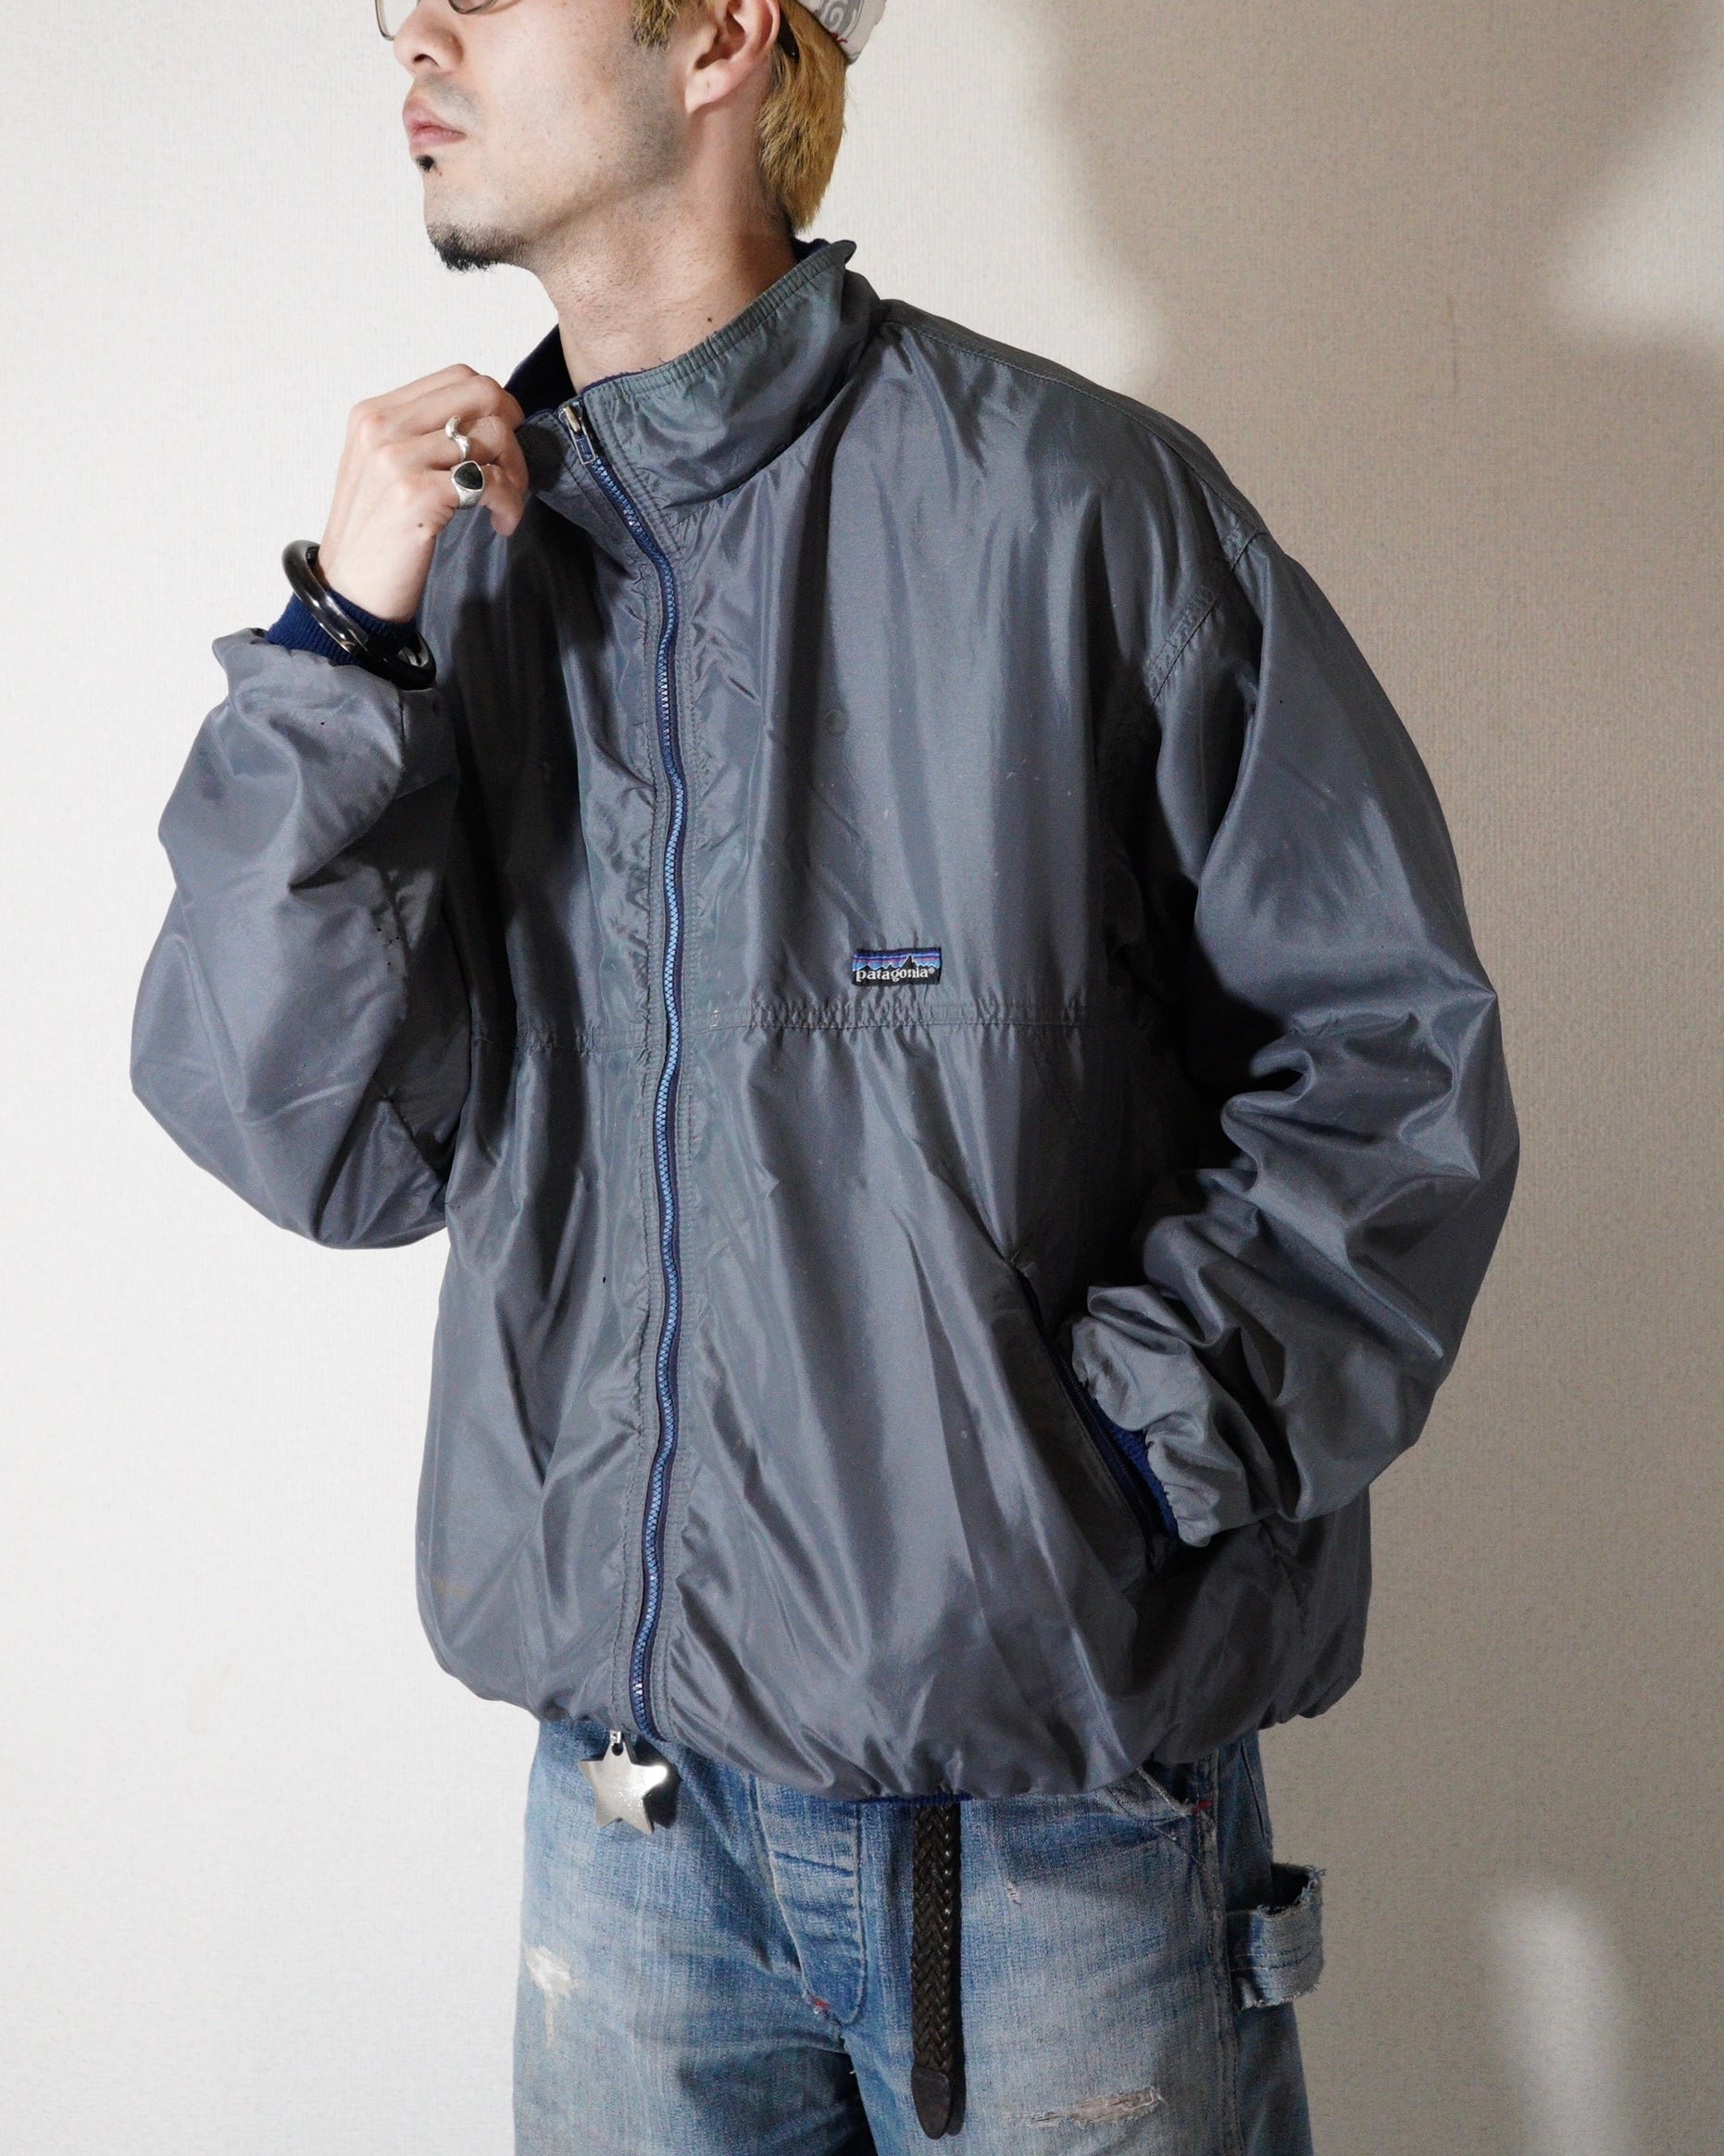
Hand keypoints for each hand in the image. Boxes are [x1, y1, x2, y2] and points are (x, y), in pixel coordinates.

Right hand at [315, 364, 530, 621]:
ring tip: (504, 506)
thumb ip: (422, 437)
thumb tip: (487, 419)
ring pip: (494, 435)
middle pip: (483, 393)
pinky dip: (509, 503)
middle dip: (513, 433)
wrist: (349, 593)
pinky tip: (501, 523)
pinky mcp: (416, 494)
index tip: (502, 446)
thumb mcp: (386, 471)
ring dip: (515, 474)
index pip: (458, 377)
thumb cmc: (376, 537)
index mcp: (374, 413)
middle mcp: (383, 427)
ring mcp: (397, 458)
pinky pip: (491, 480)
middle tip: (511, 475)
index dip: (496, 406)